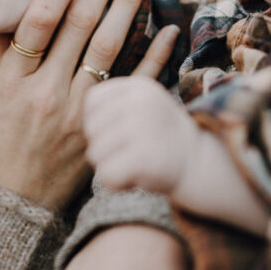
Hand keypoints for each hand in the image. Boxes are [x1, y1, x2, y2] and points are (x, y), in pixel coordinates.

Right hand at [0, 0, 173, 209]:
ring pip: (108, 49)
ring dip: (127, 4)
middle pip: (80, 26)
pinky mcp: (100, 127)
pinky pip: (131, 89)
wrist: (14, 206)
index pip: (38, 21)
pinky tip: (169, 29)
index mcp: (12, 81)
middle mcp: (46, 93)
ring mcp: (77, 111)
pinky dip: (154, 59)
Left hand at [83, 75, 199, 195]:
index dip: (97, 121)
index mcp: (138, 86)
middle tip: (129, 152)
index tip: (118, 132)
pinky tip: (135, 178)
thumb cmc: (161, 136)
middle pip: (90, 128)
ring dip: (110, 166)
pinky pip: (106, 175)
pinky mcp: (145, 158)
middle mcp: (141, 102)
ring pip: (95, 154)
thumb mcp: (142, 105)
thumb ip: (113, 104)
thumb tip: (71, 118)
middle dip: (103, 146)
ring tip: (134, 164)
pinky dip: (117, 183)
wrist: (199, 164)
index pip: (92, 101)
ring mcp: (143, 129)